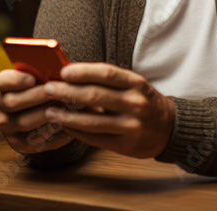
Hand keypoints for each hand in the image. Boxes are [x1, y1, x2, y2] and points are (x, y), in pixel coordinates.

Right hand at [0, 69, 73, 153]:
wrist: (41, 114)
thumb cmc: (45, 90)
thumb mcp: (42, 79)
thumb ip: (45, 76)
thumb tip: (58, 75)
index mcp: (3, 85)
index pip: (2, 81)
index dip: (15, 80)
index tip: (32, 78)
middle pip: (12, 102)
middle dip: (37, 97)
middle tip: (57, 93)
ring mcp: (6, 125)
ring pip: (23, 122)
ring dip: (46, 115)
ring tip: (65, 110)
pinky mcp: (16, 142)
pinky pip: (32, 141)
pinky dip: (50, 134)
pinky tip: (66, 127)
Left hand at [41, 62, 174, 158]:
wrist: (169, 129)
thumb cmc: (143, 101)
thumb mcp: (132, 85)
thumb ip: (106, 80)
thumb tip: (69, 75)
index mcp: (136, 84)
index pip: (107, 73)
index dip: (83, 71)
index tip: (62, 71)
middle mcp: (135, 104)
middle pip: (95, 96)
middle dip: (67, 92)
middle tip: (47, 89)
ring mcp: (131, 126)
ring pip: (91, 121)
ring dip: (66, 116)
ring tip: (49, 111)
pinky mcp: (125, 145)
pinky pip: (94, 139)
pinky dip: (76, 132)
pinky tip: (64, 126)